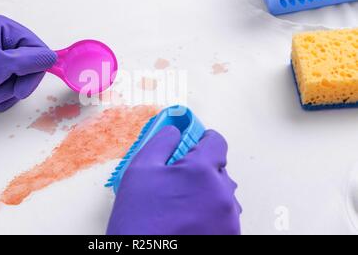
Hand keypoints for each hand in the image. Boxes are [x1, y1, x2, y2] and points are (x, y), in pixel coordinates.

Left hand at [0, 15, 56, 132]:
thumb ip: (29, 61)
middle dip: (15, 86)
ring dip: (5, 94)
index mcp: (7, 30)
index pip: (39, 50)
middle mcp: (7, 43)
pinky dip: (1, 99)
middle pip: (32, 69)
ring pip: (23, 82)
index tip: (21, 87)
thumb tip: (53, 58)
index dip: (34, 71)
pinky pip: (13, 91)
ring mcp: (4, 60)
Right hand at [107, 126, 241, 234]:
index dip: (204, 140)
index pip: (217, 142)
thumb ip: (161, 142)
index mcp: (202, 171)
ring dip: (208, 194)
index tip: (195, 144)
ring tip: (182, 206)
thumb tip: (174, 131)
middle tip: (179, 181)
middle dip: (202, 171)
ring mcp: (229, 219)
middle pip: (220, 170)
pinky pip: (225, 216)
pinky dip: (211, 214)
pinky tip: (189, 222)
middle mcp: (223, 194)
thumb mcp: (140, 170)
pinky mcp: (229, 236)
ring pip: (224, 195)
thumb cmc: (139, 217)